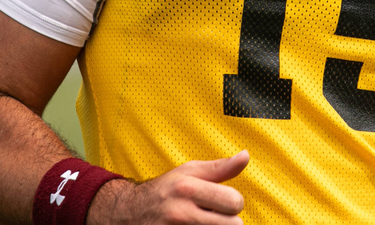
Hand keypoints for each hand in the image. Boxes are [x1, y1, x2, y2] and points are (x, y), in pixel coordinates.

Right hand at [89, 151, 248, 224]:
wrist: (129, 213)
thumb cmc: (165, 190)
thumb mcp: (189, 172)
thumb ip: (220, 167)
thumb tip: (246, 156)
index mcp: (188, 188)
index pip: (234, 202)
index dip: (234, 203)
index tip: (223, 202)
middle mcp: (181, 213)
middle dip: (228, 221)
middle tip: (214, 215)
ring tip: (204, 222)